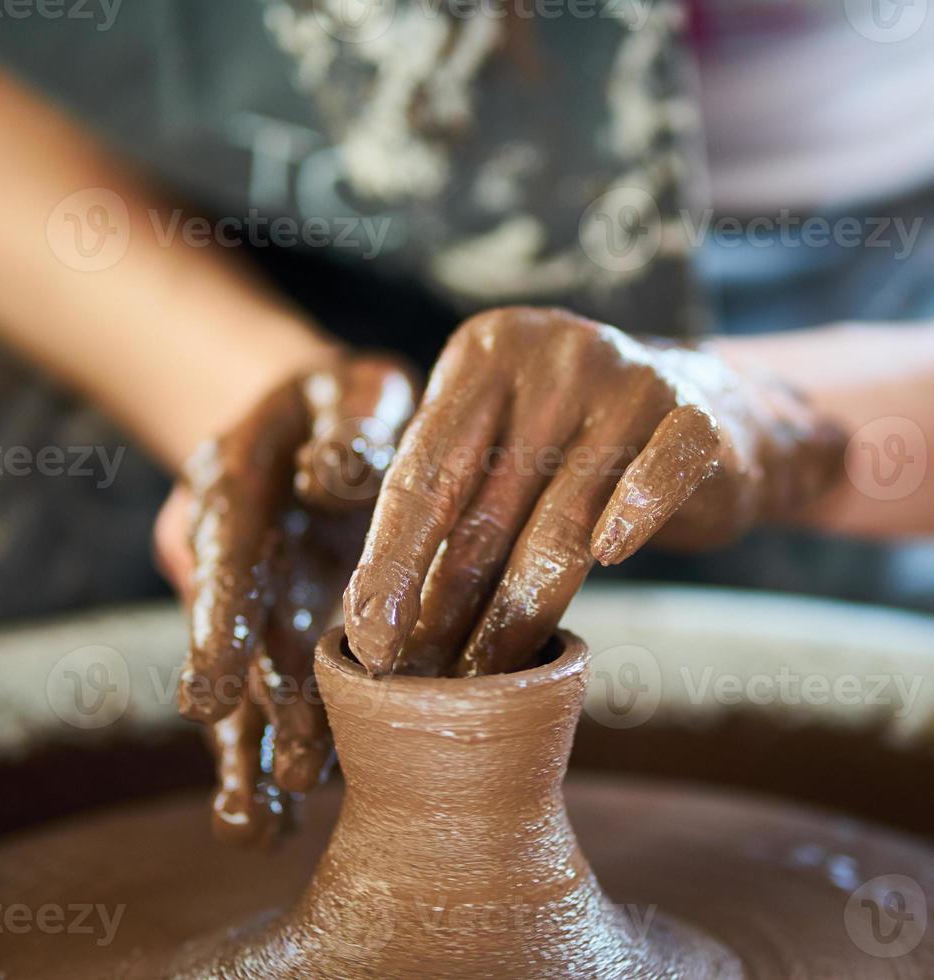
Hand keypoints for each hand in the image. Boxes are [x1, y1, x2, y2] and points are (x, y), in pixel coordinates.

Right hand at [155, 352, 417, 843]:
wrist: (330, 424)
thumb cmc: (348, 406)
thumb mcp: (355, 392)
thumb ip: (348, 426)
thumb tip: (336, 476)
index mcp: (240, 484)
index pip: (225, 553)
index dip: (218, 623)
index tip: (212, 692)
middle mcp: (239, 554)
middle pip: (238, 634)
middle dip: (260, 704)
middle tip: (293, 768)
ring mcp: (261, 598)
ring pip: (250, 679)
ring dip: (259, 750)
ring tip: (262, 829)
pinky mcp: (287, 629)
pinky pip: (281, 691)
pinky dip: (280, 747)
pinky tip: (281, 818)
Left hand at [344, 307, 844, 677]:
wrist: (702, 401)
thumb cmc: (572, 439)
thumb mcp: (498, 439)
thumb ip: (443, 495)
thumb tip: (373, 609)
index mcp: (484, 356)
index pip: (421, 472)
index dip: (390, 564)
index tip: (369, 642)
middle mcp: (549, 358)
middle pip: (484, 501)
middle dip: (444, 604)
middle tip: (416, 677)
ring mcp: (626, 381)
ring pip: (562, 520)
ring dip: (521, 613)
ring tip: (490, 674)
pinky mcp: (694, 414)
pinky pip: (658, 477)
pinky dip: (631, 520)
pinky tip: (611, 557)